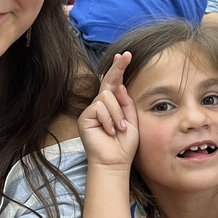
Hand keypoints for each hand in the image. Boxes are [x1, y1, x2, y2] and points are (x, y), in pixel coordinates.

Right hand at [77, 52, 138, 167]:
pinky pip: (100, 108)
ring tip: (119, 129)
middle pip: (109, 82)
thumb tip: (120, 85)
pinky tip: (109, 131)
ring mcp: (91, 111)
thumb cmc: (124, 145)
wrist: (115, 162)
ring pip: (107, 97)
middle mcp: (100, 106)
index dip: (119, 69)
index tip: (125, 56)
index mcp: (113, 106)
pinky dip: (109, 120)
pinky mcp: (85, 118)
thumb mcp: (131, 121)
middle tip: (126, 56)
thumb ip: (126, 103)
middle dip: (118, 68)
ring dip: (117, 114)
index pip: (115, 84)